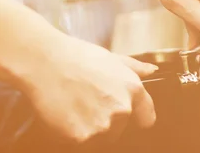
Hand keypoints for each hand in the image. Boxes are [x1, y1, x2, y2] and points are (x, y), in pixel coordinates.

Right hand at [23, 33, 156, 143]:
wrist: (46, 62)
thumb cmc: (78, 56)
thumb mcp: (112, 57)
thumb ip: (135, 68)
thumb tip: (152, 70)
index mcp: (132, 89)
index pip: (147, 118)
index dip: (137, 117)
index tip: (128, 115)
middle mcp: (122, 109)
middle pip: (120, 128)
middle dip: (108, 120)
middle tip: (90, 102)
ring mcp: (102, 125)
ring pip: (102, 138)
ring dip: (92, 128)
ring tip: (78, 106)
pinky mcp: (81, 137)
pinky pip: (82, 142)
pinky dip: (75, 132)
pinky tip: (68, 113)